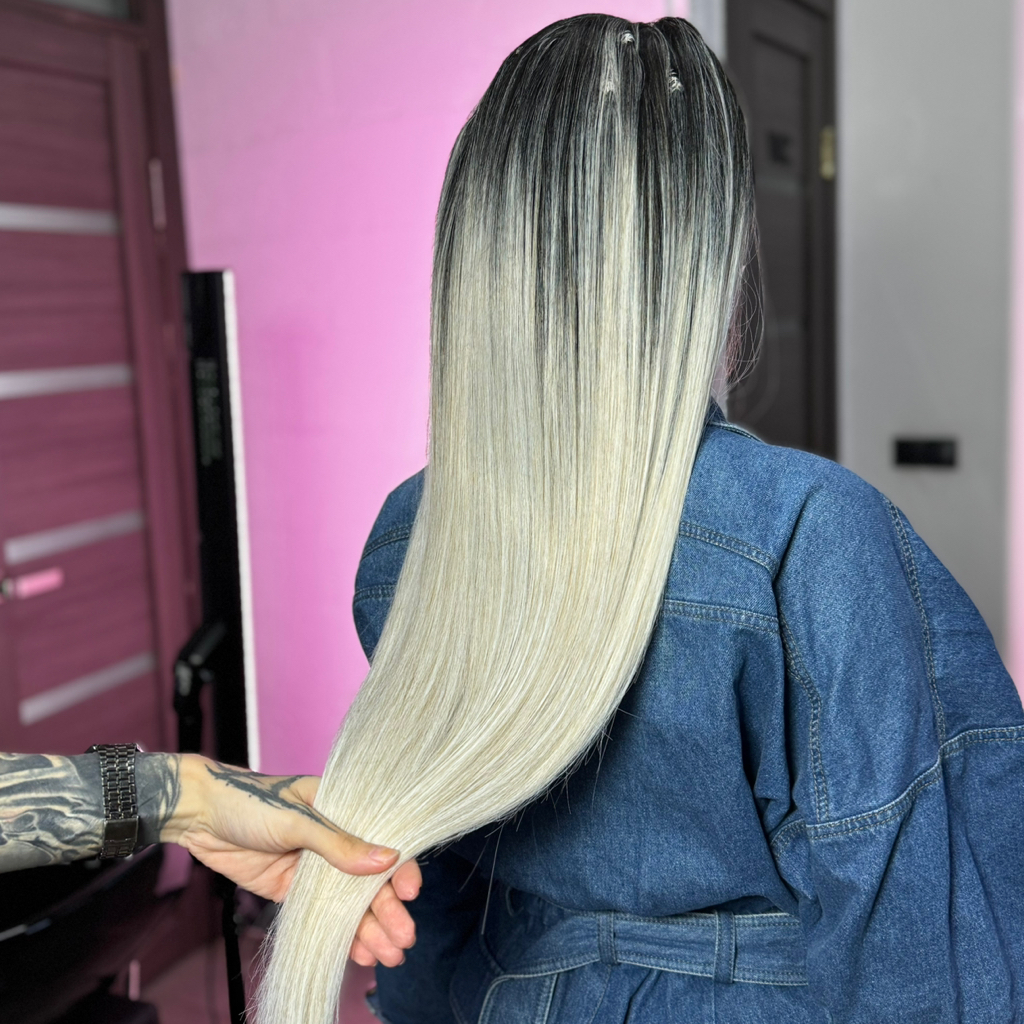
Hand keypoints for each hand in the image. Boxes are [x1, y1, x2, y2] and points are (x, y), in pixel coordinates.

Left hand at [146, 754, 420, 961]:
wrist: (199, 816)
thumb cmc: (249, 801)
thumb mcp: (296, 818)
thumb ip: (339, 843)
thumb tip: (388, 860)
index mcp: (343, 807)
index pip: (383, 837)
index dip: (400, 866)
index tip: (409, 893)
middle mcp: (336, 837)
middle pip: (370, 878)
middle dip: (388, 909)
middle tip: (403, 938)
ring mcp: (316, 866)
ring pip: (350, 902)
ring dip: (370, 928)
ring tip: (389, 955)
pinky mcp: (294, 889)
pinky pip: (324, 914)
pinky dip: (343, 935)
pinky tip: (360, 953)